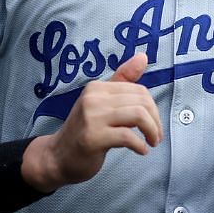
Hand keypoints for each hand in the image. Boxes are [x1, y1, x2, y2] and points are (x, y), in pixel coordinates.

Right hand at [21, 52, 162, 192]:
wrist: (58, 157)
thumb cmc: (84, 131)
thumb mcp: (101, 103)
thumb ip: (122, 80)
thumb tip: (143, 56)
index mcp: (96, 88)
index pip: (139, 90)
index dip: (153, 108)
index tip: (152, 124)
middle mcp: (92, 98)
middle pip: (142, 102)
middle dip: (155, 121)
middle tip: (154, 137)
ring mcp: (91, 118)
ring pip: (138, 116)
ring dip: (151, 132)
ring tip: (150, 142)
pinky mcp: (92, 138)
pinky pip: (128, 136)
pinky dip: (140, 146)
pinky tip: (141, 151)